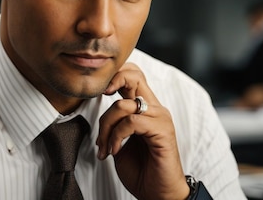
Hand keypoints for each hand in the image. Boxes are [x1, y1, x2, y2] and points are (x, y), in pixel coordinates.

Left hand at [96, 63, 188, 199]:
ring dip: (106, 127)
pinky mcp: (162, 131)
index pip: (134, 76)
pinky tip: (114, 151)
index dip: (116, 75)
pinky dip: (116, 136)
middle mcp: (155, 109)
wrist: (158, 194)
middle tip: (100, 94)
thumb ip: (115, 124)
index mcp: (146, 109)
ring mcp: (160, 118)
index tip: (99, 90)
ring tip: (104, 147)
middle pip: (135, 76)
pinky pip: (131, 122)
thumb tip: (100, 113)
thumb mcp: (120, 142)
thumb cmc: (141, 170)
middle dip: (113, 80)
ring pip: (123, 105)